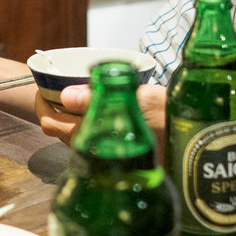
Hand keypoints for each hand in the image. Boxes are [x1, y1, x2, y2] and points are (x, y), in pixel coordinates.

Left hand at [37, 83, 168, 155]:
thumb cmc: (169, 116)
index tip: (42, 84)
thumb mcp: (138, 98)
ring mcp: (102, 154)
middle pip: (57, 127)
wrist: (195, 138)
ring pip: (72, 131)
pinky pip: (88, 135)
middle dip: (54, 105)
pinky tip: (100, 105)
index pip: (49, 122)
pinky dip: (85, 119)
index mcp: (92, 135)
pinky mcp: (113, 154)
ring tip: (79, 89)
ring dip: (69, 112)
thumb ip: (98, 97)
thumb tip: (66, 95)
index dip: (40, 102)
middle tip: (60, 82)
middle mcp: (92, 149)